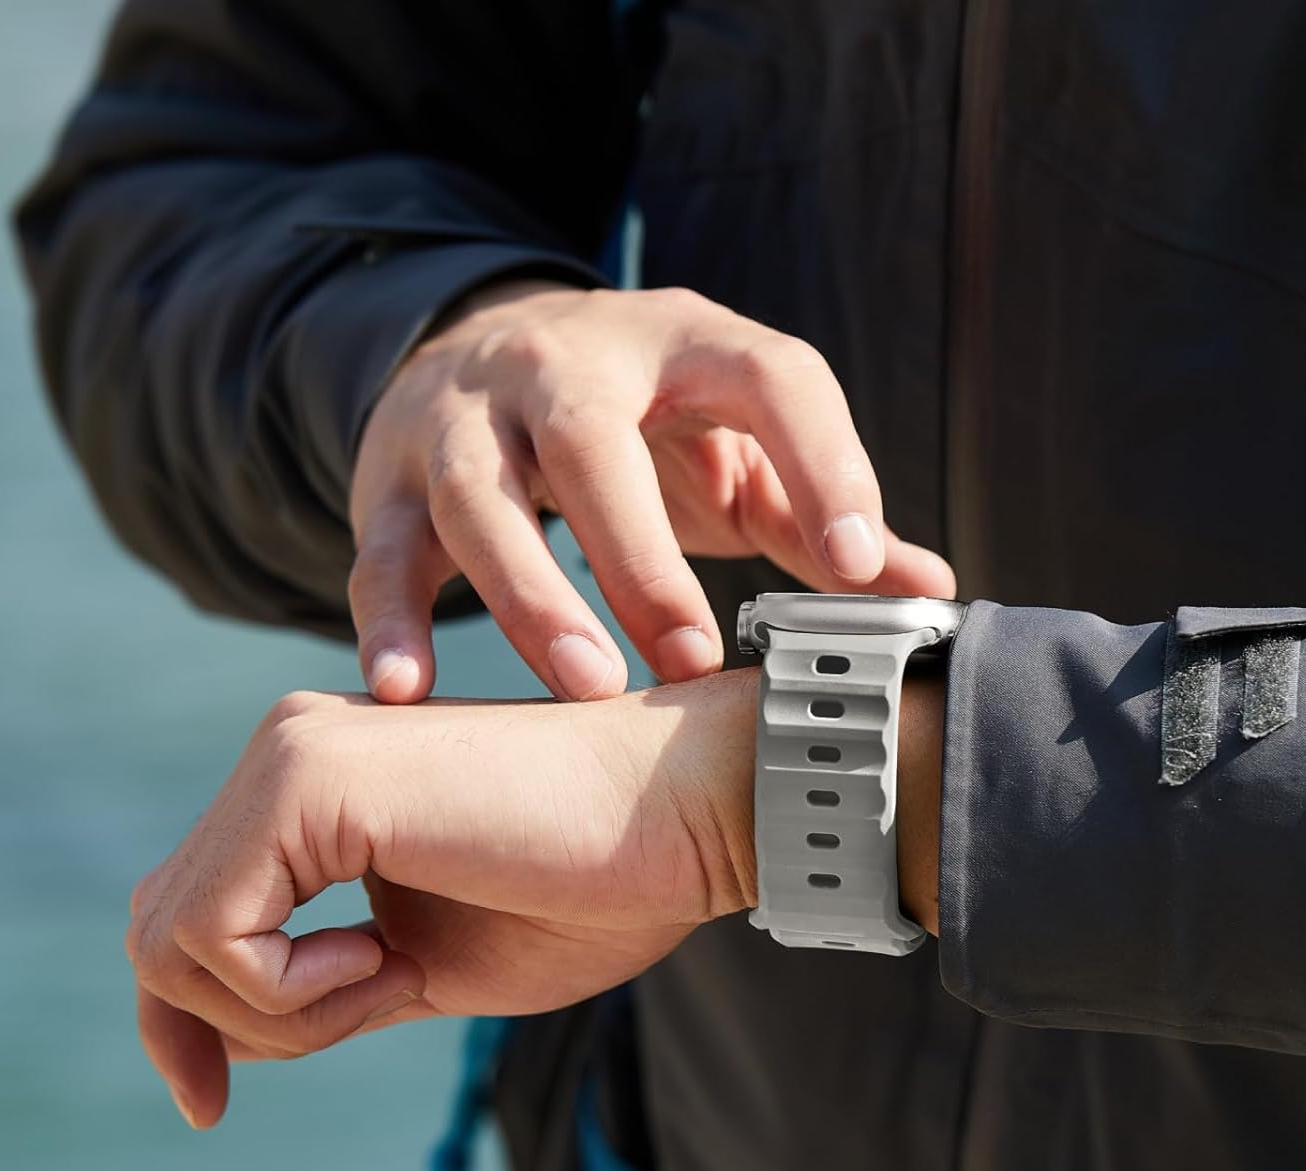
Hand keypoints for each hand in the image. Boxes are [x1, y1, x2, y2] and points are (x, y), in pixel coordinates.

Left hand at [125, 672, 759, 1128]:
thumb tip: (213, 1041)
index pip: (188, 912)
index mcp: (318, 789)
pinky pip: (211, 933)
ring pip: (171, 939)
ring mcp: (293, 757)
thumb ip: (320, 984)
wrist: (688, 816)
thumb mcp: (426, 964)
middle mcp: (288, 754)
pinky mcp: (312, 779)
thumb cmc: (591, 888)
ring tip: (395, 975)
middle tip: (374, 1002)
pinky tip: (386, 961)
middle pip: (159, 931)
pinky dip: (285, 990)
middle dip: (228, 1027)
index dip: (178, 1024)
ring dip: (278, 1010)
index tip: (207, 1106)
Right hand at [349, 280, 955, 702]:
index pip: (767, 376)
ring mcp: (465, 414)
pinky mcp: (389, 473)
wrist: (491, 349)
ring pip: (480, 494)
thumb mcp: (739, 448)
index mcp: (682, 344)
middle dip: (641, 552)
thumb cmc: (649, 424)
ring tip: (587, 688)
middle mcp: (564, 363)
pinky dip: (388, 616)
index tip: (851, 569)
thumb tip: (927, 593)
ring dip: (530, 593)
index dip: (820, 461)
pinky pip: (378, 546)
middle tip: (691, 662)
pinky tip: (404, 692)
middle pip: (591, 440)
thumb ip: (822, 512)